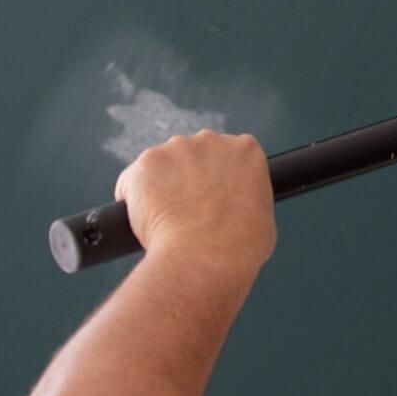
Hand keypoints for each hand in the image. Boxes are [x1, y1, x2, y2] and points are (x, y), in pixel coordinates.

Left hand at [115, 130, 275, 271]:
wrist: (208, 255)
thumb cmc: (241, 245)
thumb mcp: (263, 216)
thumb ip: (248, 200)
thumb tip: (236, 212)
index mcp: (246, 150)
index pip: (227, 156)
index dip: (217, 179)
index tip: (212, 198)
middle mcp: (211, 140)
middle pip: (192, 155)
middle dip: (188, 178)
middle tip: (188, 211)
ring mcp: (175, 149)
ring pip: (161, 167)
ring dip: (160, 186)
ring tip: (166, 220)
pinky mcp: (145, 164)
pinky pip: (132, 181)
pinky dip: (134, 200)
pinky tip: (145, 221)